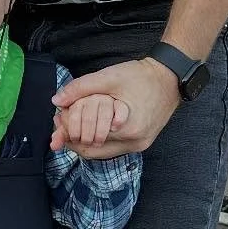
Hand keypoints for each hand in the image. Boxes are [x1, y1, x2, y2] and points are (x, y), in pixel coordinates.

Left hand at [51, 58, 181, 156]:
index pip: (86, 141)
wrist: (170, 78)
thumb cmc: (141, 76)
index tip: (58, 120)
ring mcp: (139, 145)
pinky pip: (114, 147)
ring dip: (86, 139)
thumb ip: (80, 88)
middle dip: (74, 137)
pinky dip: (100, 138)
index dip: (68, 132)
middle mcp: (134, 143)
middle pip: (92, 150)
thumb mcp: (108, 77)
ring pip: (102, 151)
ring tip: (75, 122)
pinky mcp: (142, 142)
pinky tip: (92, 126)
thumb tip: (56, 101)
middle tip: (63, 121)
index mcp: (126, 129)